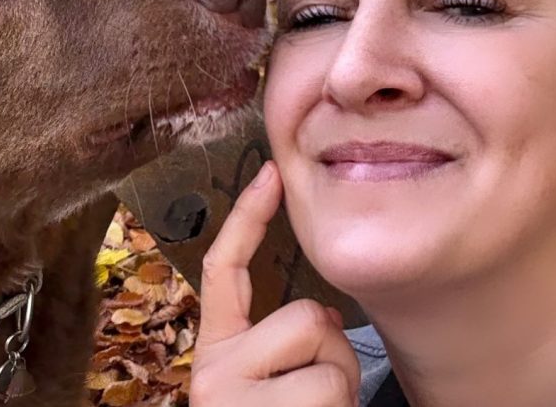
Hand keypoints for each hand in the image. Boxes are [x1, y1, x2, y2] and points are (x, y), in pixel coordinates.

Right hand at [190, 161, 360, 406]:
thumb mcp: (278, 384)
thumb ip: (289, 339)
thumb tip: (322, 318)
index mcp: (217, 352)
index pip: (224, 270)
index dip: (248, 217)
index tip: (270, 172)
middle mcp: (213, 369)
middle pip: (304, 314)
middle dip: (333, 351)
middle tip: (321, 397)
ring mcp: (229, 392)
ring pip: (321, 340)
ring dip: (341, 381)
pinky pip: (331, 382)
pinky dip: (343, 406)